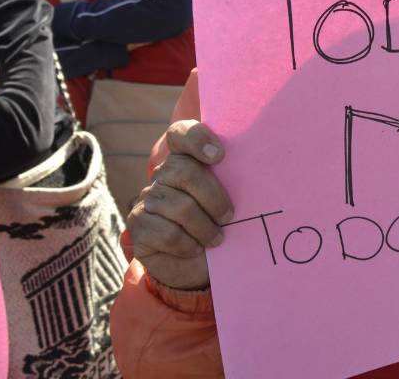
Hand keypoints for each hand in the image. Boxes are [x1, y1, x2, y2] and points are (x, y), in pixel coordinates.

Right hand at [126, 120, 232, 290]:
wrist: (198, 265)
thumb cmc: (220, 226)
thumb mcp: (231, 201)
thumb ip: (234, 181)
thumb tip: (260, 171)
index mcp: (187, 159)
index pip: (181, 133)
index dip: (197, 139)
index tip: (219, 156)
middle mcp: (163, 174)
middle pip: (185, 172)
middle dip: (214, 198)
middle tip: (229, 217)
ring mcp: (147, 197)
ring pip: (180, 207)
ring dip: (205, 228)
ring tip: (217, 239)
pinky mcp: (138, 224)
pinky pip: (168, 233)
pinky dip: (188, 244)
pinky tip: (195, 248)